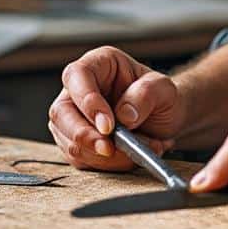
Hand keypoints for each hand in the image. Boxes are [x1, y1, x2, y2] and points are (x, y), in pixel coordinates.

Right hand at [48, 46, 185, 170]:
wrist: (165, 119)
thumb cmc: (161, 97)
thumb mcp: (164, 89)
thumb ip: (146, 94)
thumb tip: (124, 115)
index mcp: (99, 64)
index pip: (78, 76)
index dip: (88, 101)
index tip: (107, 125)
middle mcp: (79, 89)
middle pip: (62, 112)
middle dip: (85, 136)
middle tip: (109, 149)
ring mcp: (74, 116)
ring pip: (69, 140)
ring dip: (102, 155)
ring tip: (137, 150)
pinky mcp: (76, 141)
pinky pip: (80, 158)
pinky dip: (105, 164)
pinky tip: (129, 157)